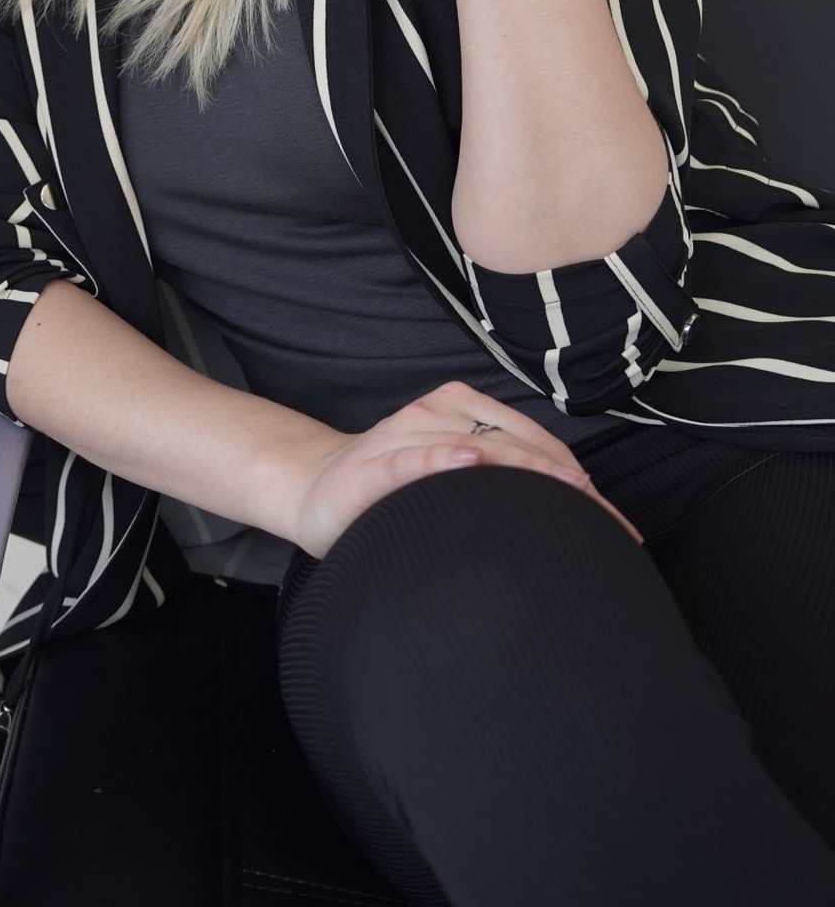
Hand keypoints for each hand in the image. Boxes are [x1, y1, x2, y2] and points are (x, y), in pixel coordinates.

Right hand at [282, 381, 640, 558]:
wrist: (316, 489)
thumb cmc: (395, 491)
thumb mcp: (452, 476)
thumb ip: (498, 483)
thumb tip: (571, 516)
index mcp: (460, 409)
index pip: (534, 441)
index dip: (578, 479)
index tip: (617, 525)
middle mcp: (437, 411)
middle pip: (516, 443)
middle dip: (566, 484)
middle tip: (608, 525)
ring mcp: (404, 432)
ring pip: (475, 444)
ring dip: (523, 467)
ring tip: (565, 488)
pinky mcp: (372, 464)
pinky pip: (411, 457)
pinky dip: (439, 458)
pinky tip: (466, 460)